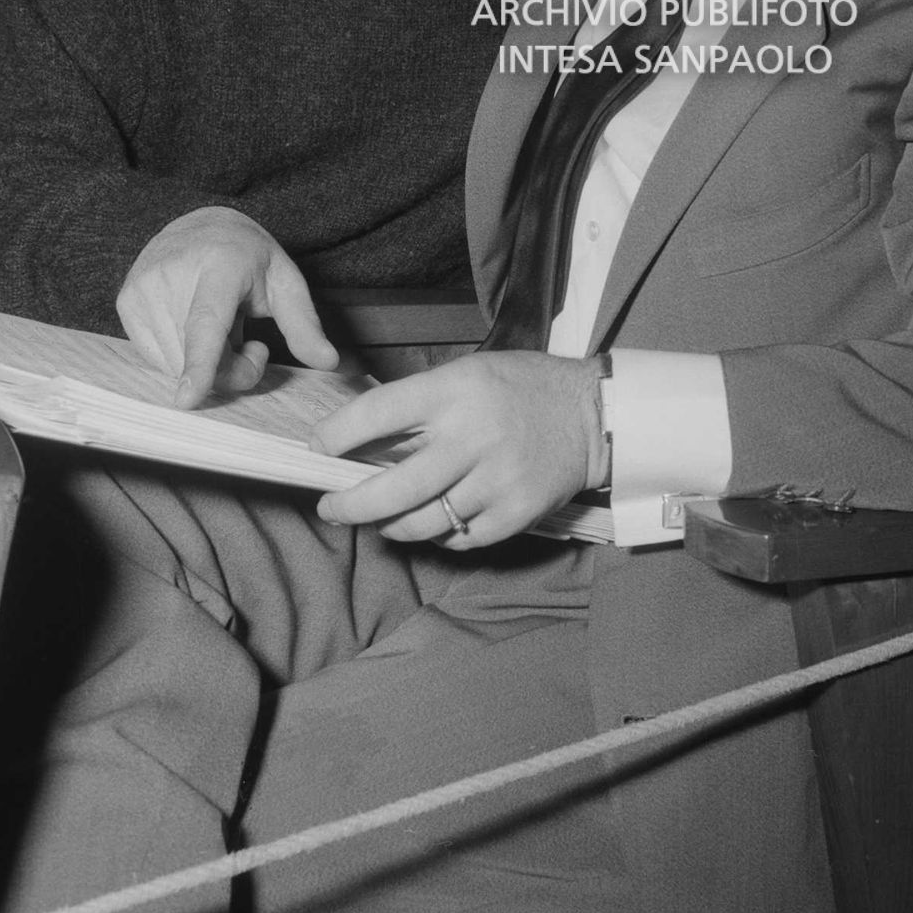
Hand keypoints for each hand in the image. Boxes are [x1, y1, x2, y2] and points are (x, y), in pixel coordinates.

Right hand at [118, 205, 339, 408]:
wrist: (199, 223)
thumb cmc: (247, 258)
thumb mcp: (285, 282)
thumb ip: (304, 325)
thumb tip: (329, 361)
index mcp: (219, 264)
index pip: (207, 323)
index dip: (201, 363)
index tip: (187, 398)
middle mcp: (172, 273)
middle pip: (200, 357)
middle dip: (232, 367)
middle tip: (250, 342)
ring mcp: (143, 288)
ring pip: (176, 365)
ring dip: (205, 364)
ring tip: (220, 328)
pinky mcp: (125, 302)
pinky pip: (157, 359)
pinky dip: (181, 357)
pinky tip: (193, 327)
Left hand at [311, 350, 604, 547]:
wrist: (593, 414)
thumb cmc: (522, 387)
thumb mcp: (469, 374)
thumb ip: (421, 404)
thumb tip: (362, 440)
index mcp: (456, 391)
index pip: (378, 413)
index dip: (338, 434)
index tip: (319, 447)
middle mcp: (472, 436)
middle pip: (392, 488)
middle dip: (349, 504)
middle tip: (329, 507)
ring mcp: (496, 479)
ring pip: (421, 522)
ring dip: (390, 525)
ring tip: (378, 520)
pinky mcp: (516, 512)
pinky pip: (460, 539)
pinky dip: (438, 537)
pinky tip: (432, 525)